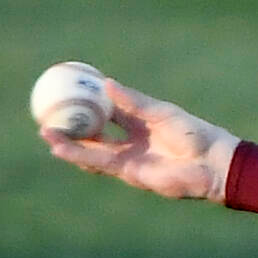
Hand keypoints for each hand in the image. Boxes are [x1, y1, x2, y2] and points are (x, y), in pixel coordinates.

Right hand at [42, 76, 240, 201]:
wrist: (211, 163)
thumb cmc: (194, 133)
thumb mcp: (160, 112)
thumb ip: (132, 101)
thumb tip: (105, 84)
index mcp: (139, 122)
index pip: (108, 111)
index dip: (88, 104)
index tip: (67, 93)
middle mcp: (130, 141)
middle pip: (94, 134)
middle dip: (71, 127)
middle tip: (47, 116)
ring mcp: (128, 158)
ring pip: (91, 151)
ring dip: (69, 144)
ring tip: (45, 133)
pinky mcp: (129, 173)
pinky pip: (100, 163)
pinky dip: (81, 156)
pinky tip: (63, 149)